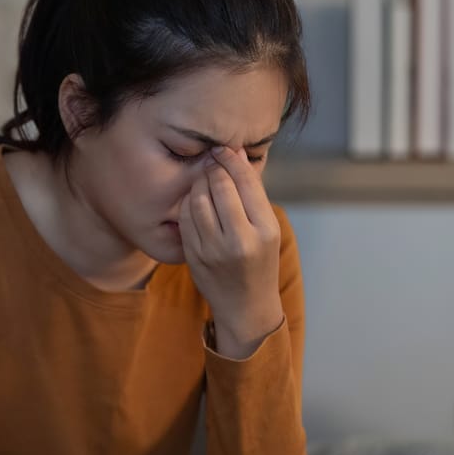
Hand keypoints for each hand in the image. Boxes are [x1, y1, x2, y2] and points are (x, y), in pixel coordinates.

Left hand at [178, 146, 284, 357]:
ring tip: (203, 178)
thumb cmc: (260, 261)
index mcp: (265, 230)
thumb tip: (236, 154)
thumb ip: (252, 194)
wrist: (245, 305)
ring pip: (197, 199)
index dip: (231, 159)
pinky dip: (188, 202)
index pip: (245, 182)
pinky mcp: (193, 255)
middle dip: (213, 167)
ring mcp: (213, 249)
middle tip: (211, 159)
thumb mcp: (268, 229)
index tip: (224, 148)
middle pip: (219, 187)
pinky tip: (194, 199)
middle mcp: (239, 240)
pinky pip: (185, 218)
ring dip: (198, 183)